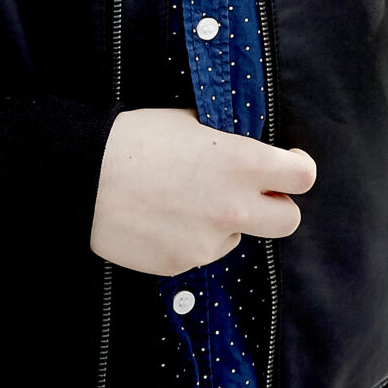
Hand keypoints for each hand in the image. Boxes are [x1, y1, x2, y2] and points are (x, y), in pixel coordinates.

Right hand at [89, 108, 316, 275]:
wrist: (84, 179)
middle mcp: (235, 207)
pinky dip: (192, 239)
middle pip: (289, 221)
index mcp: (244, 163)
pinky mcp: (183, 264)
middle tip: (253, 194)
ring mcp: (210, 241)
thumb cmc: (137, 140)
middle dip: (276, 207)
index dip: (298, 169)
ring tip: (188, 203)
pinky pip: (203, 253)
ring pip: (239, 238)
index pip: (303, 177)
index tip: (287, 165)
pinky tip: (164, 219)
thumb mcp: (194, 124)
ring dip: (227, 224)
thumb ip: (230, 142)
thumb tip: (246, 149)